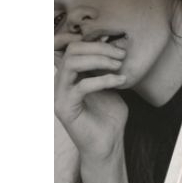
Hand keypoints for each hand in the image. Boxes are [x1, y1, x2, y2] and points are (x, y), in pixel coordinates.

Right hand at [54, 39, 129, 161]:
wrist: (108, 143)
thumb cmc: (109, 115)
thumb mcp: (110, 85)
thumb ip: (106, 67)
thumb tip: (116, 45)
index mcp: (70, 75)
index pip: (68, 45)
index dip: (89, 39)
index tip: (113, 42)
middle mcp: (60, 82)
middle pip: (71, 50)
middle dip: (99, 47)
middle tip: (121, 54)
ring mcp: (60, 94)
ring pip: (72, 63)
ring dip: (99, 60)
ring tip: (119, 65)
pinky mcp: (65, 108)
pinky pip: (82, 86)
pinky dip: (104, 80)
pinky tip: (121, 81)